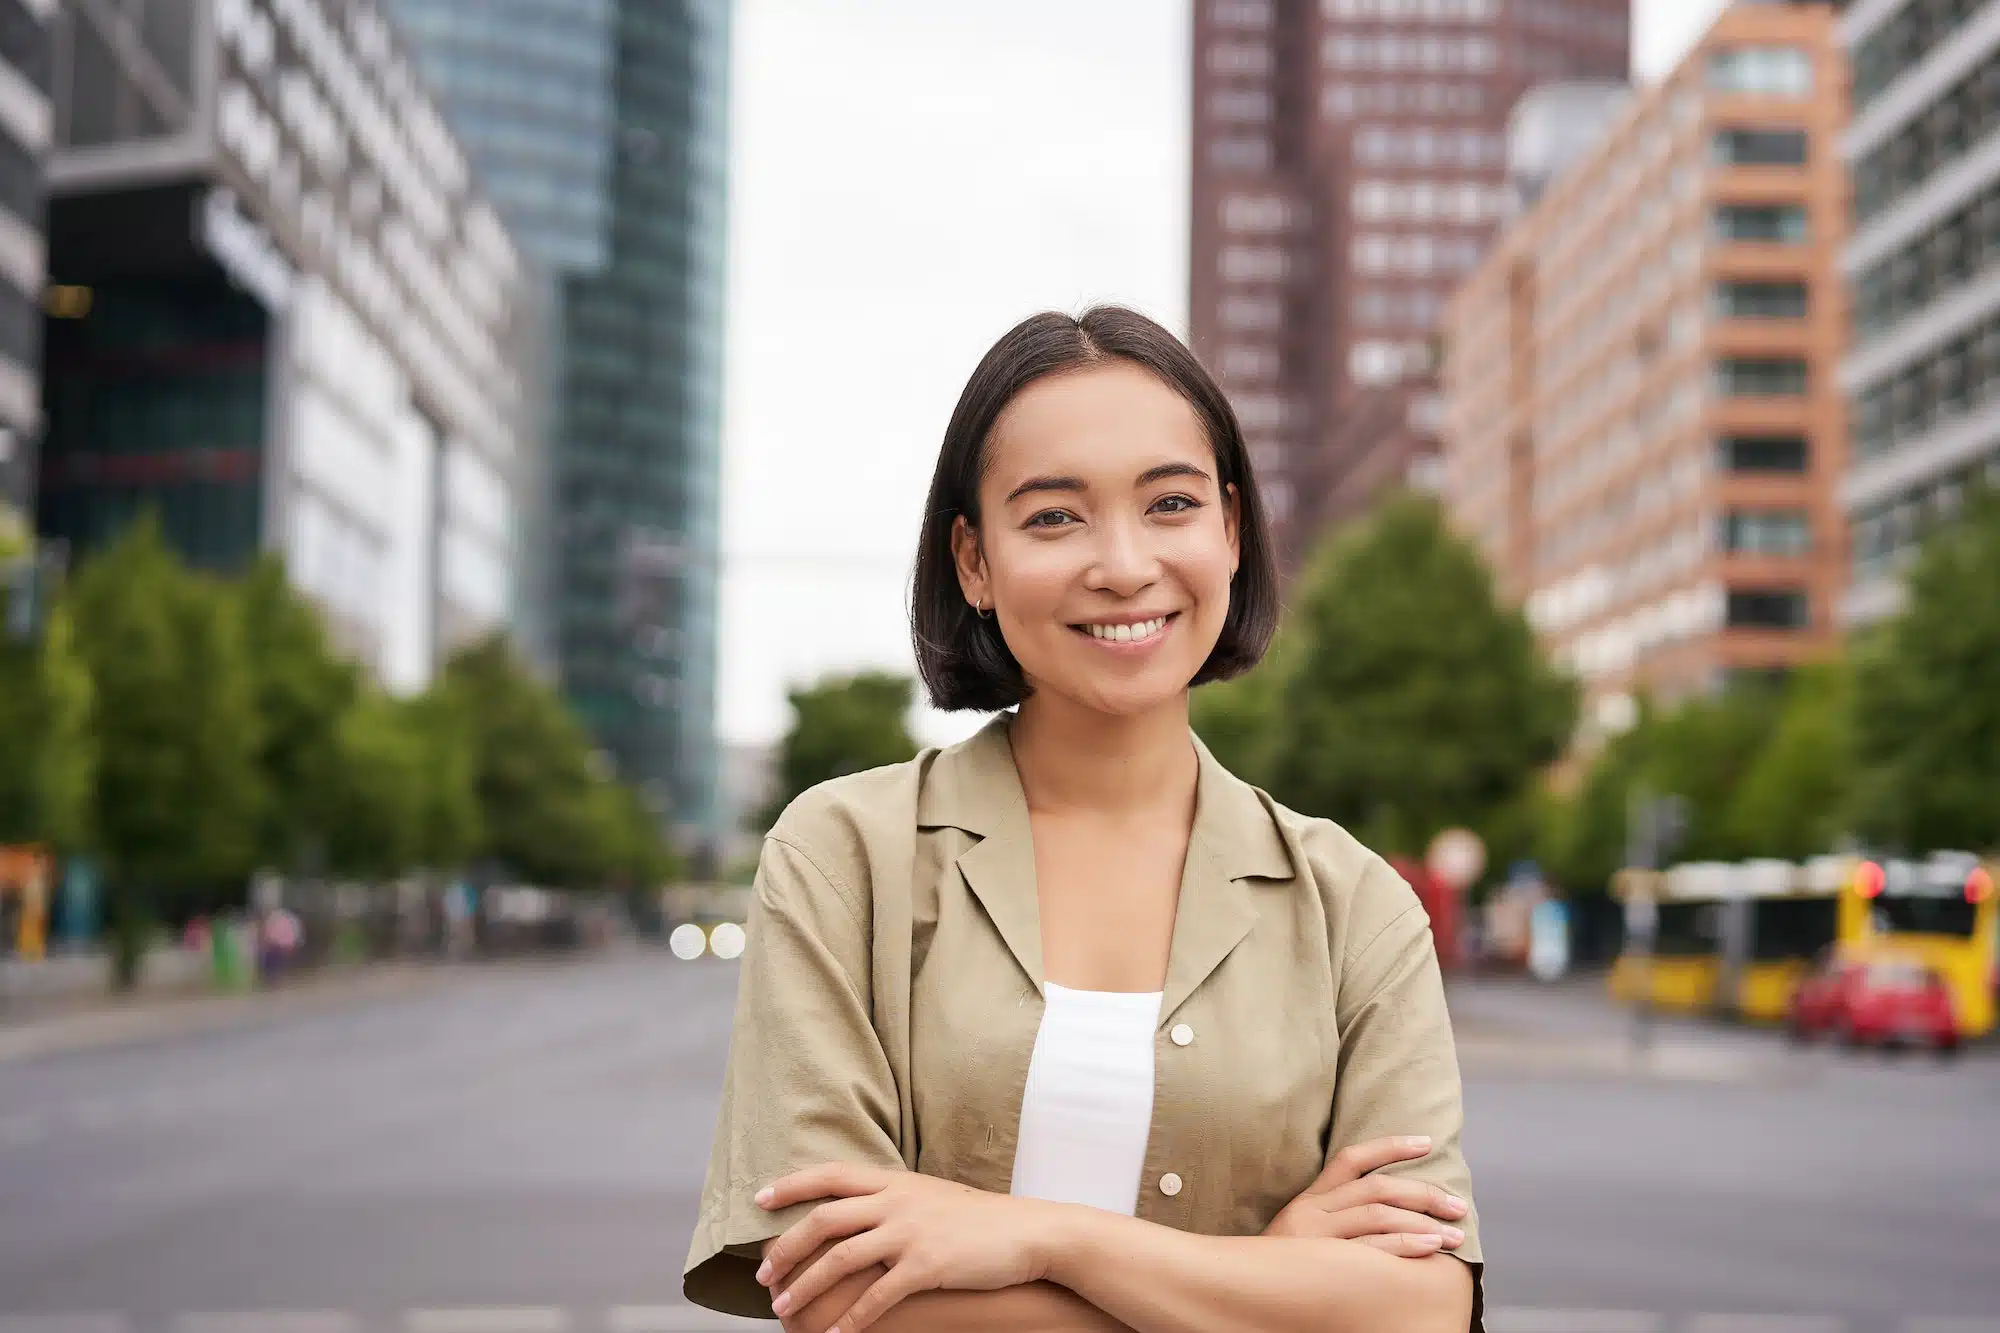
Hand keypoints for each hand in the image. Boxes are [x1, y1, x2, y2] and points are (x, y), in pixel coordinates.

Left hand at [756, 1162, 1058, 1330]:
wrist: (1028, 1232)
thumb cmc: (980, 1220)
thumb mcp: (931, 1196)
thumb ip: (894, 1200)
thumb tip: (859, 1216)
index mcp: (894, 1181)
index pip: (830, 1174)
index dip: (791, 1184)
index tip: (758, 1199)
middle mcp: (897, 1201)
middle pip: (824, 1218)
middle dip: (786, 1248)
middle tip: (762, 1275)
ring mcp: (911, 1232)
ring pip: (840, 1258)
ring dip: (806, 1286)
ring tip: (783, 1309)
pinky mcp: (927, 1266)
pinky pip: (876, 1297)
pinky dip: (850, 1321)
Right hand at [1264, 1134, 1468, 1257]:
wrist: (1240, 1289)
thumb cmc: (1280, 1266)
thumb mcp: (1300, 1233)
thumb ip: (1333, 1216)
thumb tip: (1387, 1207)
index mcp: (1309, 1198)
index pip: (1352, 1158)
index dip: (1391, 1146)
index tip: (1427, 1142)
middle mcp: (1312, 1210)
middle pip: (1377, 1188)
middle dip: (1423, 1193)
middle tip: (1457, 1205)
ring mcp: (1317, 1236)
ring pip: (1378, 1214)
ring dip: (1423, 1222)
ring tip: (1453, 1234)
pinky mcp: (1322, 1262)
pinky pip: (1372, 1249)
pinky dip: (1405, 1244)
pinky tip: (1429, 1246)